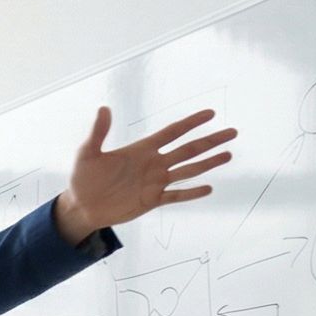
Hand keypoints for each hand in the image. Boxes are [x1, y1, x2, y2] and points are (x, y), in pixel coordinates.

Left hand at [52, 106, 235, 243]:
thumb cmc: (83, 179)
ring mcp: (155, 182)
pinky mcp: (152, 200)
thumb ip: (98, 132)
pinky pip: (176, 195)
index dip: (191, 123)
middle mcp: (153, 164)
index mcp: (142, 150)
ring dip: (208, 163)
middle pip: (188, 150)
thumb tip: (104, 108)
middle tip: (233, 132)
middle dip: (210, 141)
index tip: (210, 114)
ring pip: (188, 170)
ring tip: (228, 155)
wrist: (82, 206)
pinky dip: (191, 192)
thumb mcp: (87, 153)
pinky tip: (208, 188)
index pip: (172, 132)